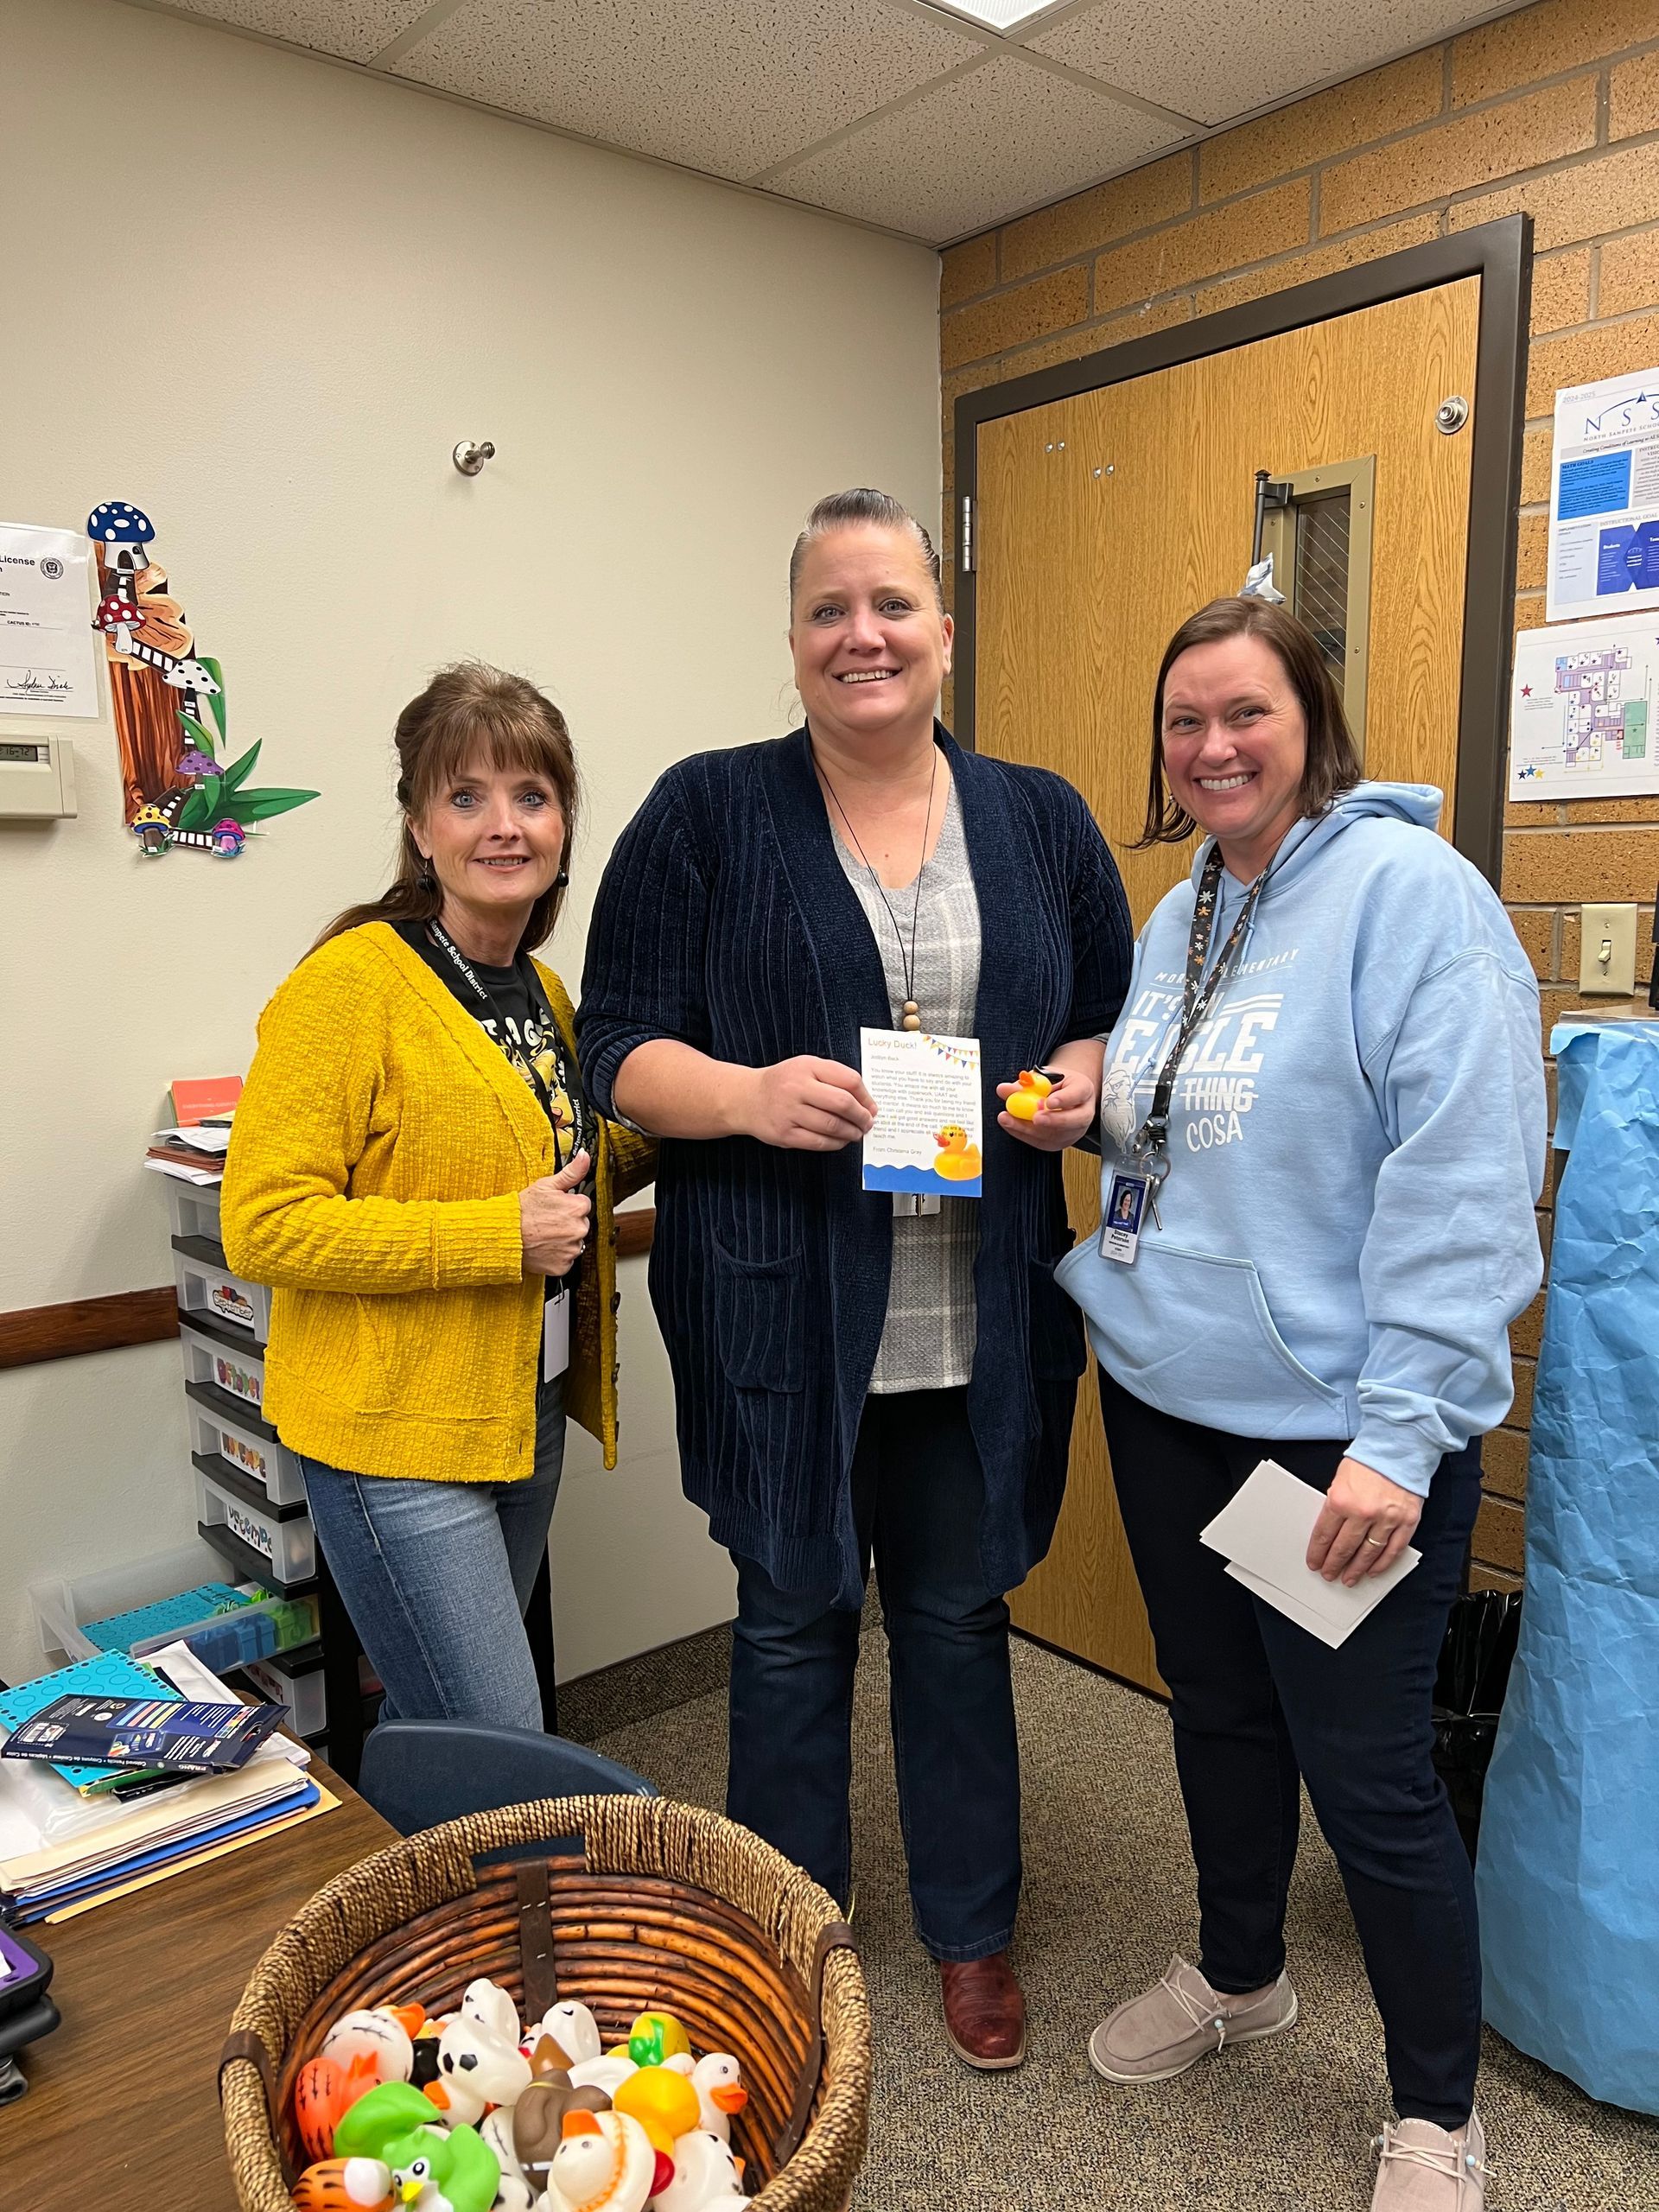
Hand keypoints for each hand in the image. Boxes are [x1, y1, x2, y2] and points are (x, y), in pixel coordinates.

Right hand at [519, 1150, 591, 1276]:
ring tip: (545, 1235)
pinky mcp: (563, 1266)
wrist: (504, 1234)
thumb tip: (585, 1156)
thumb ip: (571, 1172)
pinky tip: (544, 1247)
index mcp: (578, 1207)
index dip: (568, 1205)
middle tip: (548, 1222)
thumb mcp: (546, 1185)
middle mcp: (579, 1229)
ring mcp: (572, 1249)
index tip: (555, 1208)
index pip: (583, 1205)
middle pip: (580, 1224)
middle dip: (568, 1223)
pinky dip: (557, 1256)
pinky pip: (566, 1260)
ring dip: (564, 1240)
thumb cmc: (522, 1210)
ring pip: (574, 1243)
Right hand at [740, 1057, 874, 1151]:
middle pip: (842, 1104)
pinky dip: (835, 1143)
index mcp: (807, 1067)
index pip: (848, 1080)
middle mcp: (797, 1088)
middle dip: (861, 1117)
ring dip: (851, 1132)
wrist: (746, 1098)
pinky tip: (840, 1140)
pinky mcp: (785, 1134)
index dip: (866, 1096)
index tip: (872, 1107)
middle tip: (868, 1123)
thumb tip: (866, 1103)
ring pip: (832, 1126)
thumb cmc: (783, 1083)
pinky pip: (819, 1142)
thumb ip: (835, 1078)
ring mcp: (789, 1112)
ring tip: (857, 1133)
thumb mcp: (807, 1067)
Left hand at [996, 1066, 1097, 1151]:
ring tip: (1008, 1119)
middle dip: (1053, 1120)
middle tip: (1034, 1118)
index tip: (1050, 1101)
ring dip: (1029, 1129)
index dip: (1065, 1099)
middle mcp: (1083, 1112)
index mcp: (1083, 1089)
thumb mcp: (1041, 1077)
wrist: (1061, 1094)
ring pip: (1057, 1135)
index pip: (1078, 1093)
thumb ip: (1024, 1084)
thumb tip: (1003, 1089)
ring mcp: (1075, 1130)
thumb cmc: (1053, 1084)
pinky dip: (1025, 1135)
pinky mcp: (1062, 1142)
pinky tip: (1011, 1126)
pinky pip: (1044, 1142)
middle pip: (1075, 1120)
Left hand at [1306, 1456, 1422, 1584]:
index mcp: (1341, 1500)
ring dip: (1357, 1569)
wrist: (1399, 1447)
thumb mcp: (1340, 1479)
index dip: (1318, 1552)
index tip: (1314, 1562)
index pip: (1324, 1535)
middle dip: (1334, 1564)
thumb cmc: (1368, 1460)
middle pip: (1344, 1548)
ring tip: (1349, 1578)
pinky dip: (1382, 1564)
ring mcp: (1386, 1519)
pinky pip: (1393, 1550)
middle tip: (1329, 1574)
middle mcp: (1362, 1512)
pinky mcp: (1406, 1522)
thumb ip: (1336, 1504)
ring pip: (1368, 1553)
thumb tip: (1331, 1530)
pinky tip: (1373, 1571)